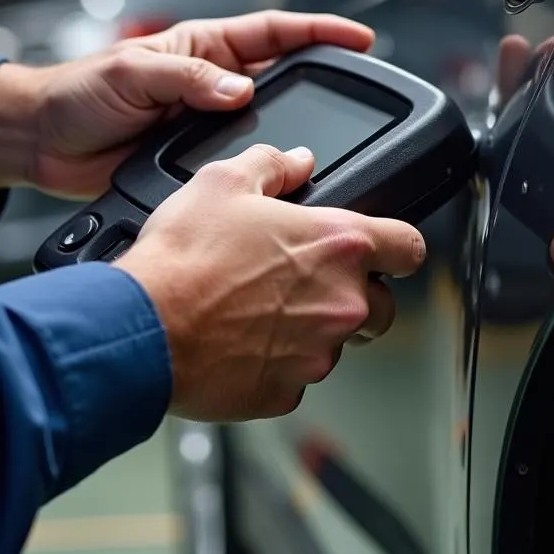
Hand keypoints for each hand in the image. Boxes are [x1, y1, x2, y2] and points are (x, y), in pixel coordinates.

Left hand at [0, 11, 374, 197]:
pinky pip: (240, 158)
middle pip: (282, 76)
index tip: (358, 38)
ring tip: (330, 138)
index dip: (318, 32)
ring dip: (294, 128)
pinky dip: (262, 166)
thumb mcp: (131, 73)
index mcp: (202, 47)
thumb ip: (186, 80)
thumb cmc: (76, 94)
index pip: (273, 32)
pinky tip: (280, 176)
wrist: (41, 142)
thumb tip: (239, 90)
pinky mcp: (195, 159)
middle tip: (356, 90)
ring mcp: (206, 122)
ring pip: (267, 121)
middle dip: (322, 79)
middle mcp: (211, 82)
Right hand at [114, 144, 425, 420]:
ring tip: (258, 312)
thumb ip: (272, 166)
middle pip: (381, 306)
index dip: (398, 247)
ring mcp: (317, 353)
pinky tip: (239, 342)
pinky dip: (275, 363)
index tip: (385, 252)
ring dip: (311, 330)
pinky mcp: (286, 392)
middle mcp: (340, 303)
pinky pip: (295, 378)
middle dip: (354, 296)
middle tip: (304, 284)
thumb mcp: (223, 183)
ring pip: (336, 343)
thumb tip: (296, 161)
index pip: (410, 247)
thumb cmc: (183, 259)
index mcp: (338, 246)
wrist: (143, 326)